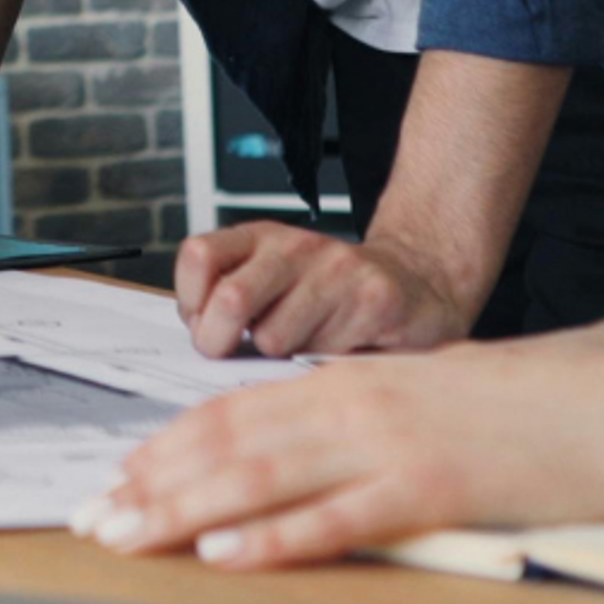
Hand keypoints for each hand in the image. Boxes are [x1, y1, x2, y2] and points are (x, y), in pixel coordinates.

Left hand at [73, 348, 603, 568]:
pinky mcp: (429, 489)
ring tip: (128, 534)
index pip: (233, 413)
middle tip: (91, 517)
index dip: (166, 449)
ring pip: (260, 477)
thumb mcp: (428, 397)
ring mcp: (389, 445)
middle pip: (226, 444)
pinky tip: (223, 555)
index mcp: (351, 380)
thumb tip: (306, 448)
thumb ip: (363, 418)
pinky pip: (334, 517)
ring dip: (183, 510)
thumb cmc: (532, 411)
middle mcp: (355, 403)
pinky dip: (272, 538)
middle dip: (150, 484)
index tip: (115, 480)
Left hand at [172, 223, 474, 356]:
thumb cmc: (331, 294)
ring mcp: (337, 269)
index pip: (198, 255)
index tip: (203, 323)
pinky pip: (324, 352)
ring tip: (304, 343)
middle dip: (220, 342)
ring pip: (275, 337)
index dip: (190, 301)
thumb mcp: (272, 284)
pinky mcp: (374, 298)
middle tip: (234, 353)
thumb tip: (195, 339)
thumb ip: (227, 304)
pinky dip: (324, 364)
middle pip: (230, 298)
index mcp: (260, 238)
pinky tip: (340, 346)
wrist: (414, 284)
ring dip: (282, 356)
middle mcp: (294, 247)